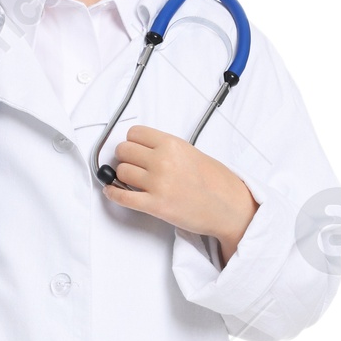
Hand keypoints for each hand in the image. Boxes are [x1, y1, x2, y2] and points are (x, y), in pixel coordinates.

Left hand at [103, 125, 258, 260]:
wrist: (228, 206)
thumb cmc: (214, 181)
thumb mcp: (190, 152)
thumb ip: (165, 148)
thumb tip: (140, 149)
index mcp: (171, 144)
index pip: (134, 134)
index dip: (132, 142)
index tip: (134, 149)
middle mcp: (162, 161)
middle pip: (123, 151)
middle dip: (125, 158)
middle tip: (132, 165)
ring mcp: (157, 184)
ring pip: (121, 173)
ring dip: (123, 177)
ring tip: (132, 181)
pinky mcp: (155, 205)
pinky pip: (122, 197)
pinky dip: (113, 194)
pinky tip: (112, 191)